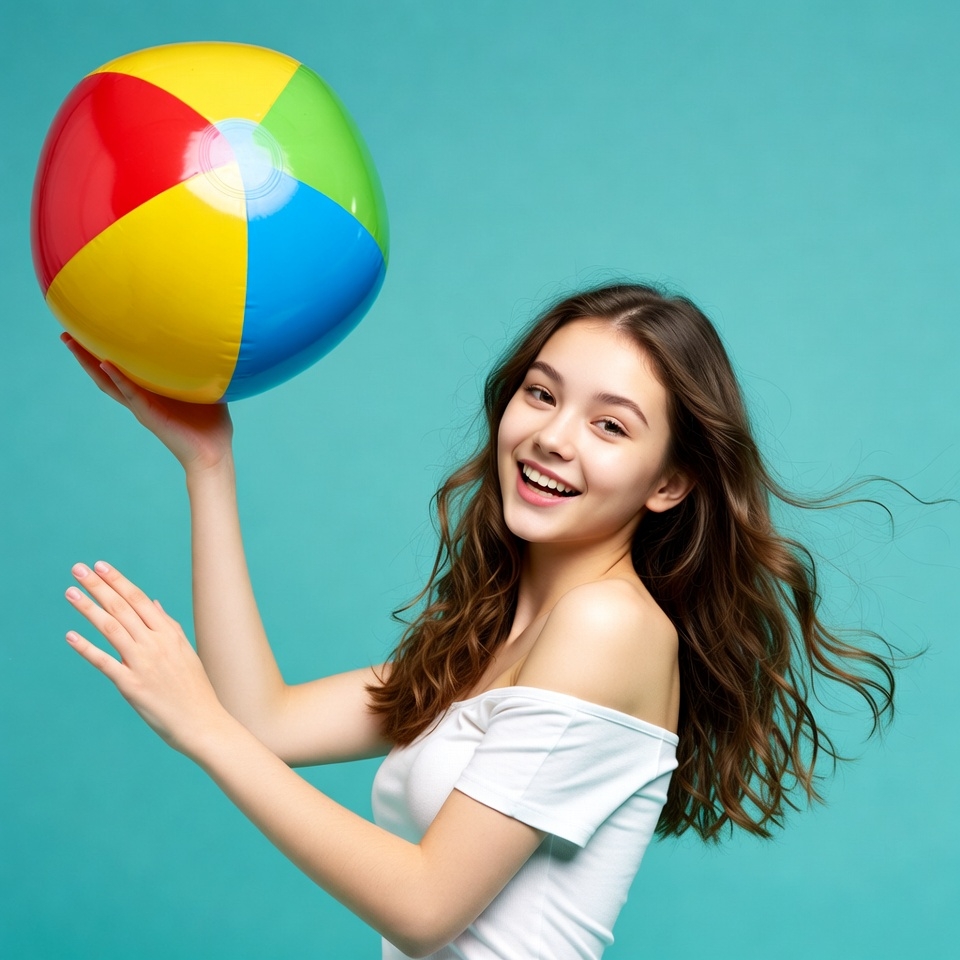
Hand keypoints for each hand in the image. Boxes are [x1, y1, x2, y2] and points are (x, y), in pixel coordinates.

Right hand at [61, 333, 233, 472]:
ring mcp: (142, 406)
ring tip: (71, 342)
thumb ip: (203, 372)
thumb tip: (213, 347)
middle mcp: (140, 398)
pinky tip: (105, 364)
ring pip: (108, 382)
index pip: (123, 369)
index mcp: (152, 392)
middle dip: (85, 354)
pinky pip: (130, 393)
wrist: (213, 455)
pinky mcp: (148, 415)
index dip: (107, 352)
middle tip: (67, 333)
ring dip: (89, 362)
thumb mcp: (208, 391)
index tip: (95, 331)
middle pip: (104, 373)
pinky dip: (117, 378)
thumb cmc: (212, 426)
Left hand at [64, 560, 228, 756]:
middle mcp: (156, 643)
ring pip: (111, 628)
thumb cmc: (195, 689)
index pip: (139, 599)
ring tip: (70, 592)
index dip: (118, 581)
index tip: (100, 566)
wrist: (204, 723)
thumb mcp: (186, 651)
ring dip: (88, 608)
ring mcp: (143, 663)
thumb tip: (154, 602)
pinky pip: (104, 663)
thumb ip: (169, 625)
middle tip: (79, 569)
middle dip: (99, 586)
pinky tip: (70, 636)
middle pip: (122, 608)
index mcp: (169, 633)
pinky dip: (86, 648)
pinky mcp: (131, 686)